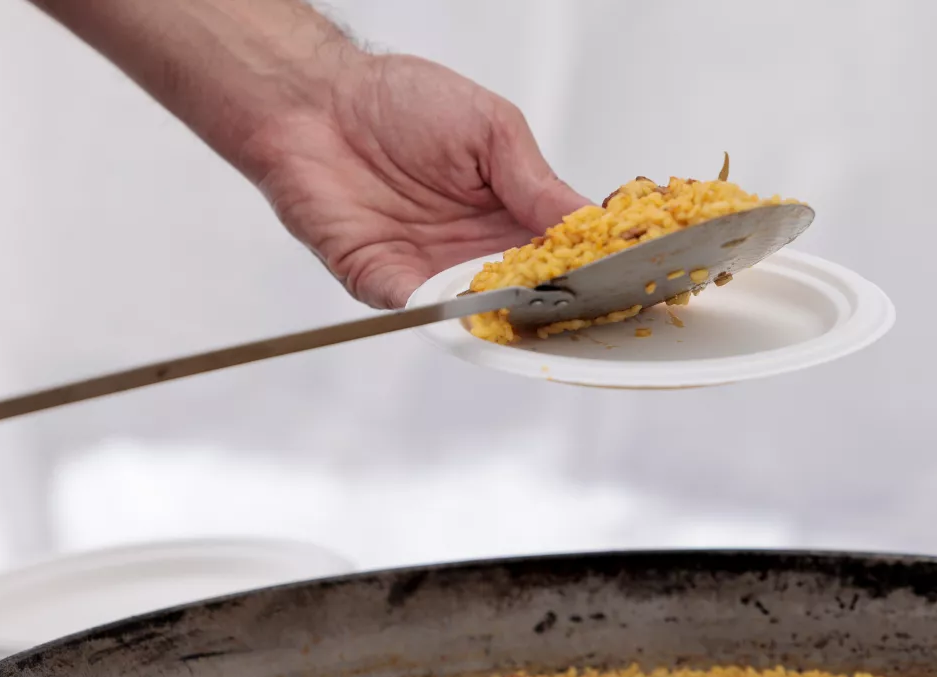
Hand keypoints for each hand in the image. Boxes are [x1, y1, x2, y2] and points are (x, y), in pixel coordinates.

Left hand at [243, 54, 588, 308]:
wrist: (317, 100)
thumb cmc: (399, 101)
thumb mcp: (492, 129)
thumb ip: (537, 182)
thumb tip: (588, 221)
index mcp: (510, 211)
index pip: (561, 253)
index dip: (589, 268)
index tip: (619, 278)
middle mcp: (476, 249)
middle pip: (528, 294)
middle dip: (557, 306)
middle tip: (587, 311)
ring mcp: (434, 271)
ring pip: (482, 313)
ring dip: (509, 315)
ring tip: (536, 310)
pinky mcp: (388, 283)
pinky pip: (424, 312)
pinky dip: (449, 317)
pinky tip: (474, 307)